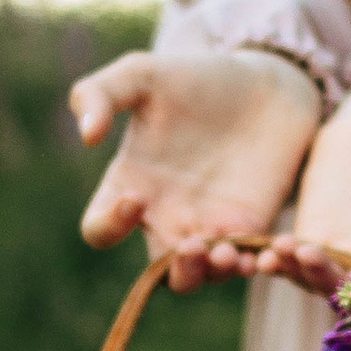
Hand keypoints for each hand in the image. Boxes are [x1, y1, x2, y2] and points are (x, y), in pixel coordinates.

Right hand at [70, 47, 320, 290]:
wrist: (264, 82)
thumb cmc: (195, 78)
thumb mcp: (142, 73)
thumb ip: (101, 93)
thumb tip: (87, 136)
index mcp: (129, 186)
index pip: (100, 229)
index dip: (109, 224)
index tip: (135, 197)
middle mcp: (165, 215)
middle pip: (155, 272)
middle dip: (174, 268)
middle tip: (193, 244)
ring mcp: (208, 226)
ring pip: (198, 277)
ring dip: (210, 273)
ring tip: (229, 252)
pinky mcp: (250, 228)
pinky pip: (243, 265)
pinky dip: (249, 267)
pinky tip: (258, 254)